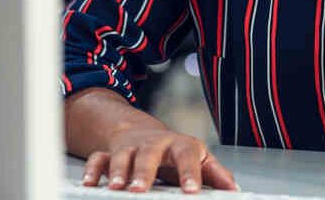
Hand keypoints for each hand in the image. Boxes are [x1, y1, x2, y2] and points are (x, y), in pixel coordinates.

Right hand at [81, 124, 236, 193]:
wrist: (145, 132)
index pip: (187, 157)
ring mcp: (131, 148)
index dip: (189, 173)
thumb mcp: (198, 158)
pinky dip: (93, 170)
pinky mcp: (111, 153)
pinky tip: (90, 183)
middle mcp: (155, 144)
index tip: (191, 191)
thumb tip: (234, 190)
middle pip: (149, 154)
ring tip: (117, 188)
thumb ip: (215, 174)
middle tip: (140, 190)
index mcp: (180, 145)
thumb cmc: (175, 151)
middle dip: (144, 172)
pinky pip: (98, 158)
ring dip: (118, 171)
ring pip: (122, 156)